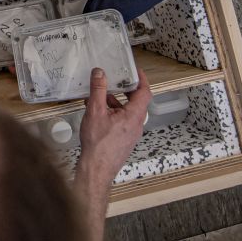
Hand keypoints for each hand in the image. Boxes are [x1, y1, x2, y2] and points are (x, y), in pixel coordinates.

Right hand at [76, 66, 150, 184]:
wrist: (96, 169)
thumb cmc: (98, 144)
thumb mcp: (95, 111)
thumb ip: (98, 90)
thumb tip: (100, 73)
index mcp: (134, 116)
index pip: (145, 92)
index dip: (142, 79)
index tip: (136, 71)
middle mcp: (136, 125)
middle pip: (136, 102)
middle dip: (125, 90)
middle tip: (117, 80)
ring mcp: (131, 134)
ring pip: (128, 112)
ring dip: (116, 102)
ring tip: (100, 97)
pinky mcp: (124, 140)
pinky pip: (122, 122)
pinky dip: (113, 113)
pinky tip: (98, 113)